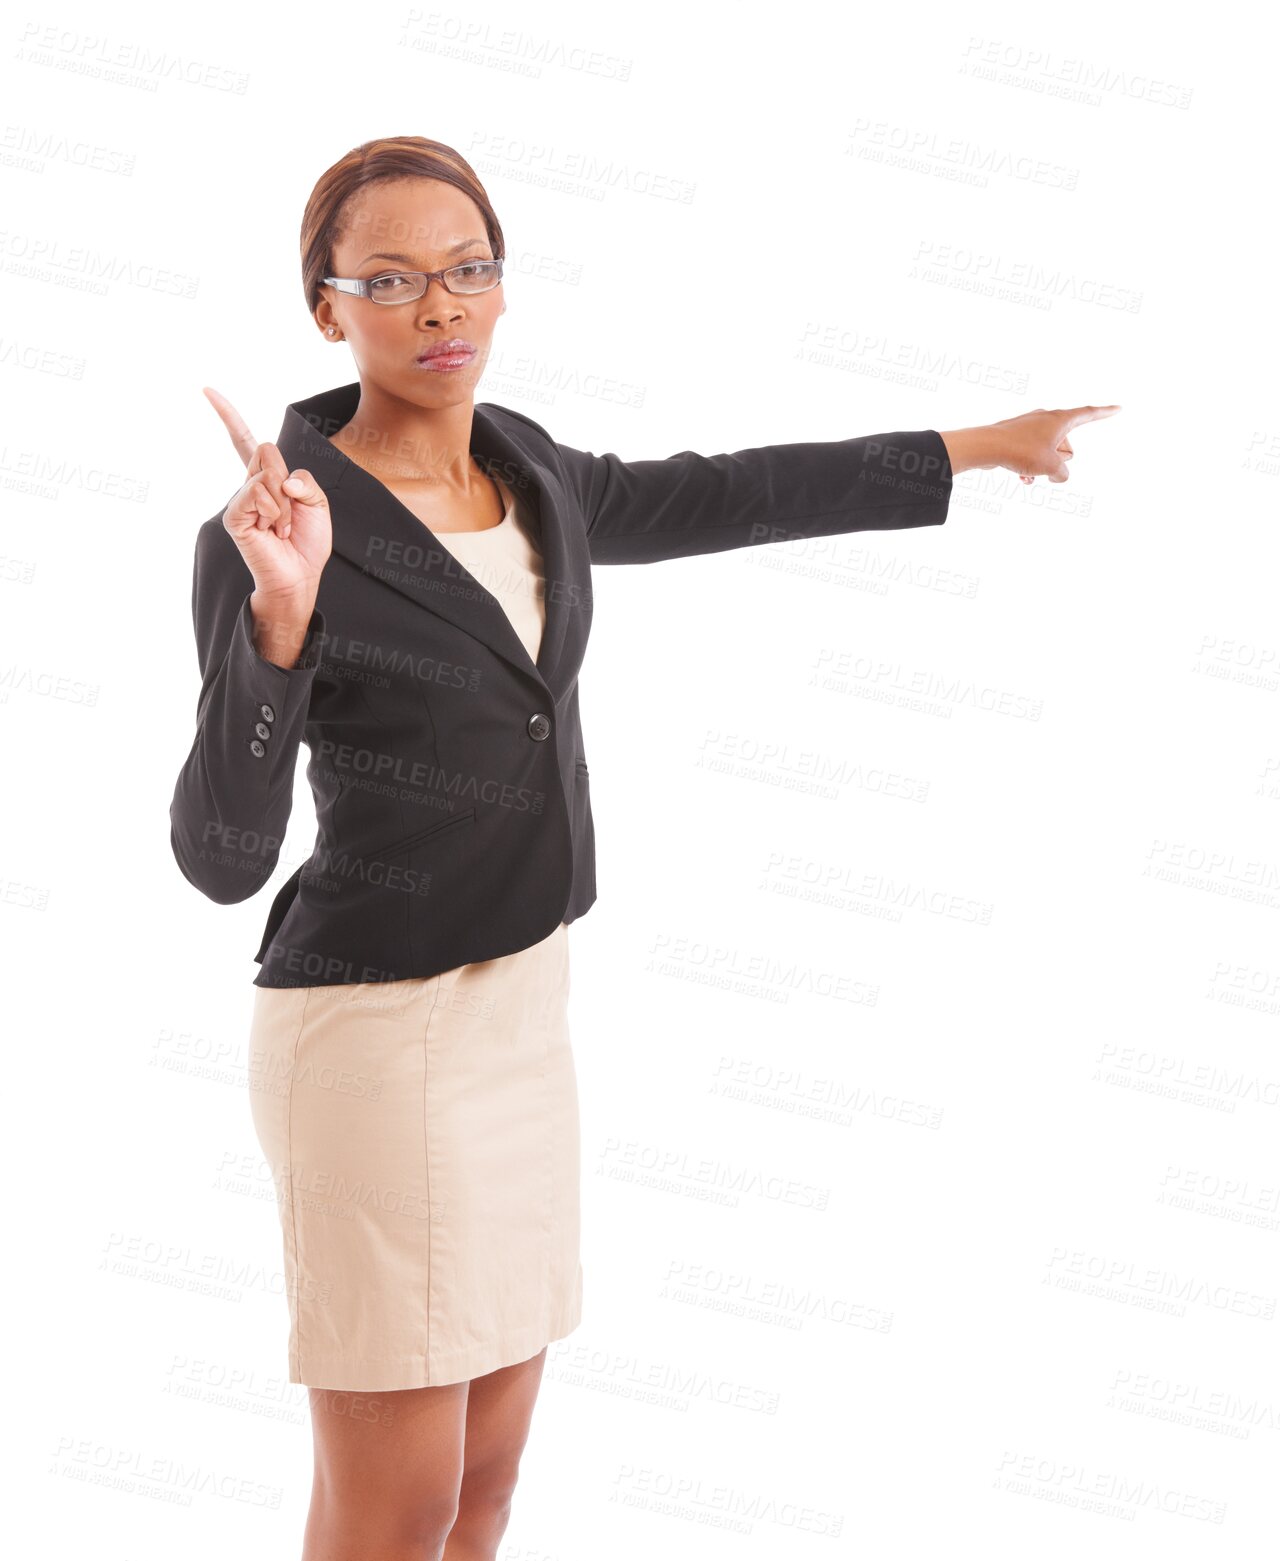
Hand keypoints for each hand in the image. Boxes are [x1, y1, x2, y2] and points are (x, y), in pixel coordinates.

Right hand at [204, 385, 332, 601]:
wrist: (301, 575)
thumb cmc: (307, 542)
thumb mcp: (318, 504)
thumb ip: (305, 481)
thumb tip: (281, 478)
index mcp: (267, 479)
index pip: (245, 442)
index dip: (228, 417)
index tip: (207, 390)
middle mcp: (249, 486)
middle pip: (267, 451)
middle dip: (287, 479)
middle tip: (289, 512)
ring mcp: (240, 500)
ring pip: (266, 474)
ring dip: (285, 505)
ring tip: (282, 528)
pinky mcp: (235, 516)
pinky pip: (256, 494)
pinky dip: (275, 512)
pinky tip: (273, 531)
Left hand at [941, 405, 1121, 483]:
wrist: (985, 447)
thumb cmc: (1020, 451)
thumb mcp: (1052, 467)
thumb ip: (1063, 473)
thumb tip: (1058, 475)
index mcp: (1060, 419)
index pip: (1088, 414)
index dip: (1105, 413)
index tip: (1118, 408)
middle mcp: (1046, 419)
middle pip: (1067, 445)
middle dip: (1059, 459)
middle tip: (1043, 461)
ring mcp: (1030, 427)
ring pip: (1049, 454)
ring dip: (1043, 466)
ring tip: (1029, 470)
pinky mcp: (1016, 438)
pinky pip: (1032, 456)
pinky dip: (1031, 468)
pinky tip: (1022, 478)